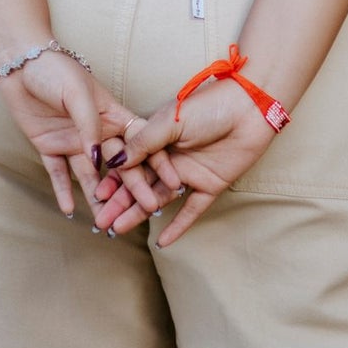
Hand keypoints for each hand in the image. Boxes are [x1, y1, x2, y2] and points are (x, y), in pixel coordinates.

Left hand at [0, 52, 181, 223]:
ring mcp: (74, 141)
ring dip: (98, 198)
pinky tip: (70, 211)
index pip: (139, 142)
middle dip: (134, 188)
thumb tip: (100, 162)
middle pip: (119, 165)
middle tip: (148, 212)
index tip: (174, 181)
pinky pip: (59, 174)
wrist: (21, 62)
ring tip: (107, 223)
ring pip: (90, 176)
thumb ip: (90, 126)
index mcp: (111, 115)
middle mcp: (96, 132)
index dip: (157, 161)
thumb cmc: (56, 70)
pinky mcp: (50, 147)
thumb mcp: (78, 93)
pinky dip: (63, 192)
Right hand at [99, 78, 275, 246]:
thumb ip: (143, 143)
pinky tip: (161, 242)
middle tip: (101, 221)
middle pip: (141, 184)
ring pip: (159, 198)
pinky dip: (177, 226)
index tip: (97, 195)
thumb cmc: (209, 106)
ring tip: (118, 229)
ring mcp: (190, 173)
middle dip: (120, 202)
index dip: (114, 179)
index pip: (131, 163)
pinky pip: (191, 210)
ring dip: (139, 213)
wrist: (250, 108)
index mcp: (159, 138)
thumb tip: (113, 161)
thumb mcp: (170, 121)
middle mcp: (172, 157)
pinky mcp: (210, 185)